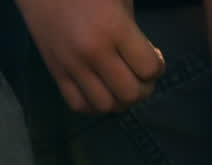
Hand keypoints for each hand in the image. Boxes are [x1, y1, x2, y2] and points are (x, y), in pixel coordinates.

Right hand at [15, 0, 164, 113]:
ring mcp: (71, 64)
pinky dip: (94, 105)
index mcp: (114, 29)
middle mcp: (92, 52)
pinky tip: (100, 90)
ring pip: (105, 106)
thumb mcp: (120, 0)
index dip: (157, 67)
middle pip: (130, 95)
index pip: (149, 70)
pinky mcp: (54, 71)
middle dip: (143, 88)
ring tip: (119, 84)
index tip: (152, 56)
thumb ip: (135, 33)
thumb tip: (148, 61)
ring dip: (119, 100)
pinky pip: (78, 105)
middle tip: (138, 74)